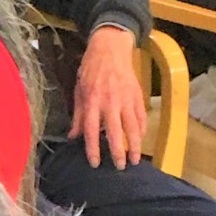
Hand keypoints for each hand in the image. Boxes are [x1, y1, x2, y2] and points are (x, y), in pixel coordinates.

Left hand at [69, 25, 146, 168]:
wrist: (110, 48)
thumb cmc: (91, 70)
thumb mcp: (79, 91)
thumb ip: (78, 116)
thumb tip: (73, 137)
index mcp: (92, 102)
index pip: (92, 131)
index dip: (93, 149)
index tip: (96, 163)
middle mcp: (110, 102)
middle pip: (115, 132)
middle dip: (118, 152)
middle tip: (120, 167)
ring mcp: (126, 98)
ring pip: (132, 126)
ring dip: (135, 145)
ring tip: (135, 159)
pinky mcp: (137, 94)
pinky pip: (141, 116)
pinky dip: (142, 129)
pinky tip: (140, 139)